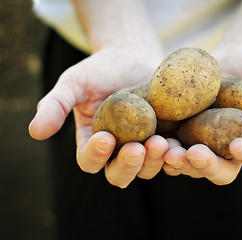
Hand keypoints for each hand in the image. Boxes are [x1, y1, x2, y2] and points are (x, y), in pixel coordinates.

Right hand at [28, 48, 167, 187]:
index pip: (89, 160)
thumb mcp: (73, 83)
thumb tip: (35, 132)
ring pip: (147, 169)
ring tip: (161, 143)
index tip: (105, 138)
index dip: (95, 155)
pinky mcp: (165, 139)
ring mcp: (143, 147)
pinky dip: (174, 155)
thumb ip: (55, 105)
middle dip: (128, 165)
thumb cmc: (100, 70)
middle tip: (138, 147)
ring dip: (154, 161)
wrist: (134, 57)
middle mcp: (118, 151)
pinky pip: (170, 156)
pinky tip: (179, 145)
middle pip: (119, 174)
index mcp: (92, 142)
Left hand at [163, 45, 241, 184]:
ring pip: (191, 162)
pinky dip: (161, 143)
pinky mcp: (183, 130)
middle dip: (205, 165)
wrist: (236, 55)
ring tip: (165, 148)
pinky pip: (172, 143)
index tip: (240, 147)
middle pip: (219, 169)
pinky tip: (150, 135)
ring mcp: (204, 141)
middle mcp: (228, 149)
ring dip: (177, 159)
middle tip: (191, 154)